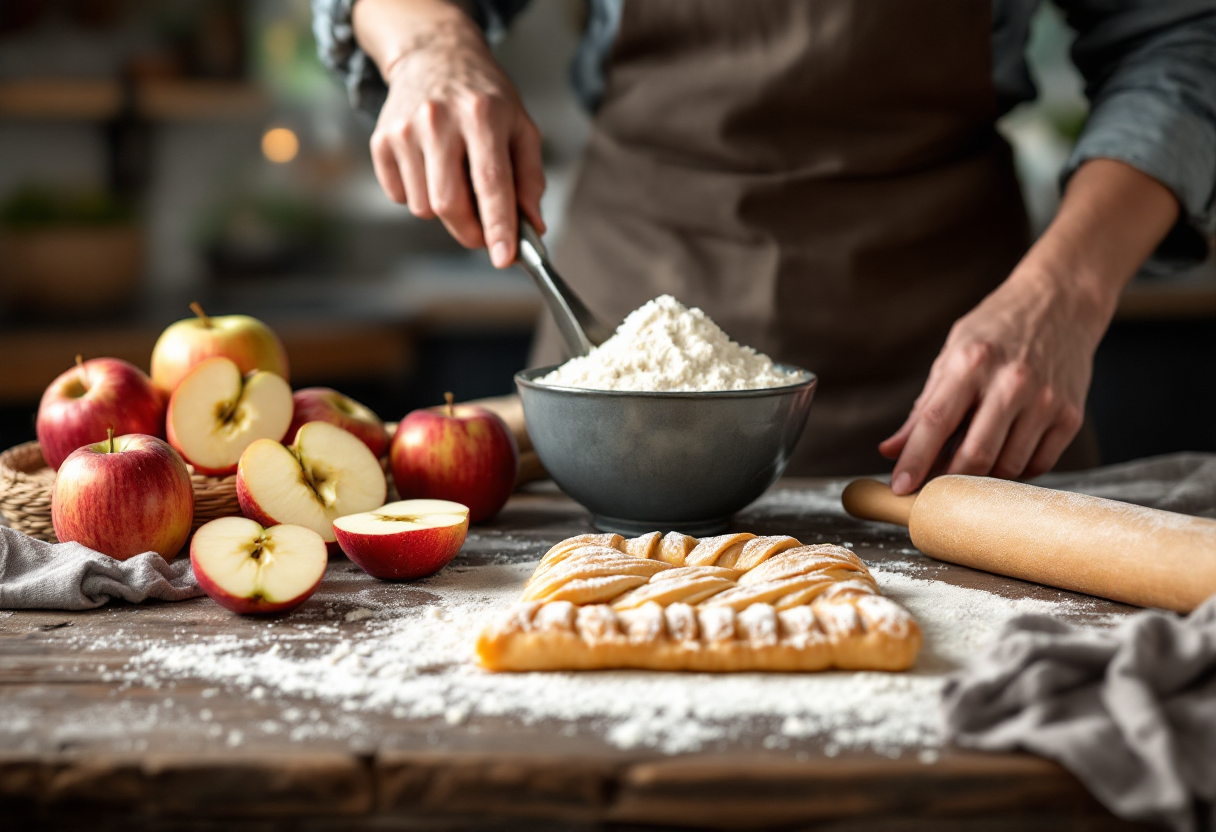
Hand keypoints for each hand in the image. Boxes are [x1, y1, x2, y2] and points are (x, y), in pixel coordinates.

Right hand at [359, 3, 544, 266]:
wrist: (434, 55)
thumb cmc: (484, 96)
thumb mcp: (521, 126)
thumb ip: (530, 178)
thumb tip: (533, 226)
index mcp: (481, 115)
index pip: (491, 182)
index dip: (498, 225)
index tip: (504, 258)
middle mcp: (438, 120)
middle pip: (448, 204)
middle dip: (470, 232)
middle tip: (484, 236)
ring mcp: (404, 130)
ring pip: (423, 207)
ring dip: (444, 210)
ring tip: (455, 178)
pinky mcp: (381, 140)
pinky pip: (400, 196)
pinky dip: (418, 195)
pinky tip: (430, 167)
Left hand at [879, 269, 1101, 491]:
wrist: (1061, 302)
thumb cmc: (997, 329)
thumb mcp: (952, 355)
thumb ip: (925, 407)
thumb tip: (891, 450)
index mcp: (971, 363)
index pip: (936, 422)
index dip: (914, 460)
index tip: (899, 488)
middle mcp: (1011, 383)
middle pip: (975, 455)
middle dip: (949, 482)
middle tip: (933, 490)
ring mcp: (1045, 401)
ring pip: (1008, 467)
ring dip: (983, 478)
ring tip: (969, 464)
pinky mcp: (1070, 415)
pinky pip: (1039, 464)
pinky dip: (1015, 472)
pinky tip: (1003, 456)